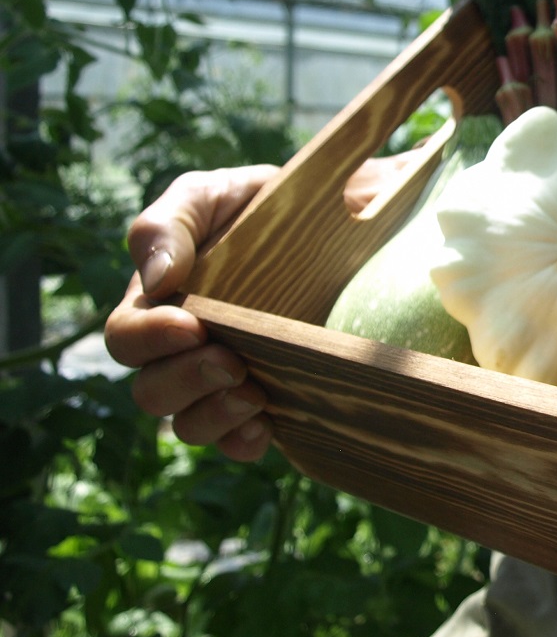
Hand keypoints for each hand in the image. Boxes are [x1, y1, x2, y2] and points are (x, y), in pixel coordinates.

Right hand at [105, 166, 276, 461]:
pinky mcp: (274, 400)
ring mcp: (229, 380)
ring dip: (214, 416)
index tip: (192, 325)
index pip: (127, 338)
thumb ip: (169, 224)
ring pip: (191, 424)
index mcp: (160, 305)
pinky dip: (246, 440)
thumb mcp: (215, 195)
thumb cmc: (267, 207)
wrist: (349, 221)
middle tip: (232, 362)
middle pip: (153, 391)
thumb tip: (156, 278)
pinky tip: (267, 426)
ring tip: (254, 396)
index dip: (148, 340)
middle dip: (186, 381)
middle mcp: (185, 352)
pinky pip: (242, 441)